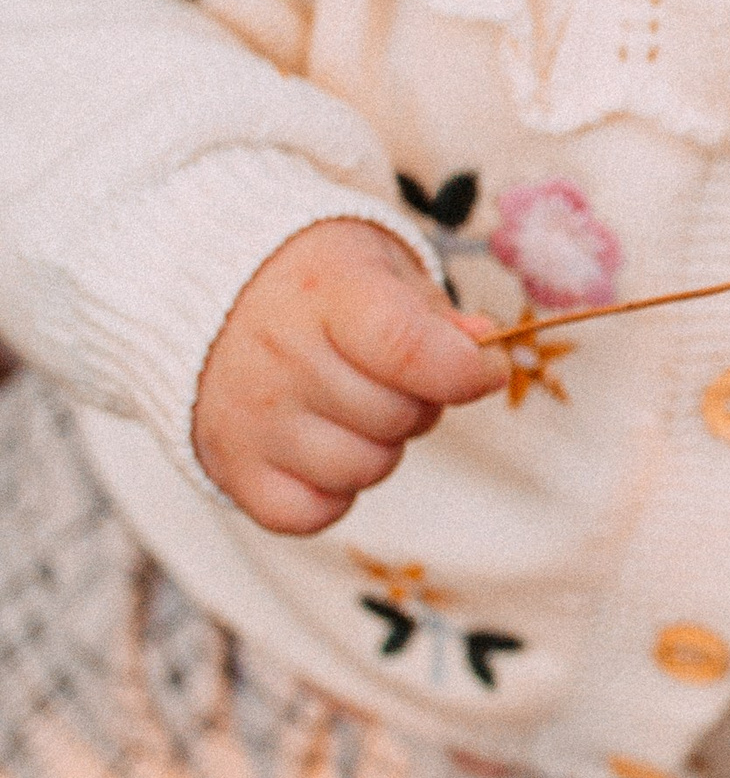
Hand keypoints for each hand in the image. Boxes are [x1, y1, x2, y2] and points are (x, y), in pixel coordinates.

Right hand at [193, 219, 498, 533]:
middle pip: (398, 417)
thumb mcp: (379, 264)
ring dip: (378, 446)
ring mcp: (250, 418)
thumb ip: (435, 312)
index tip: (484, 367)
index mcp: (326, 293)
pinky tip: (321, 445)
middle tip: (390, 375)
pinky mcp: (230, 466)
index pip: (410, 349)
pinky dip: (332, 491)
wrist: (198, 289)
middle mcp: (281, 357)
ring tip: (350, 405)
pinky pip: (312, 513)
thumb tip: (483, 349)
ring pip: (364, 470)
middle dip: (419, 401)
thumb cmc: (309, 279)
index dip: (464, 370)